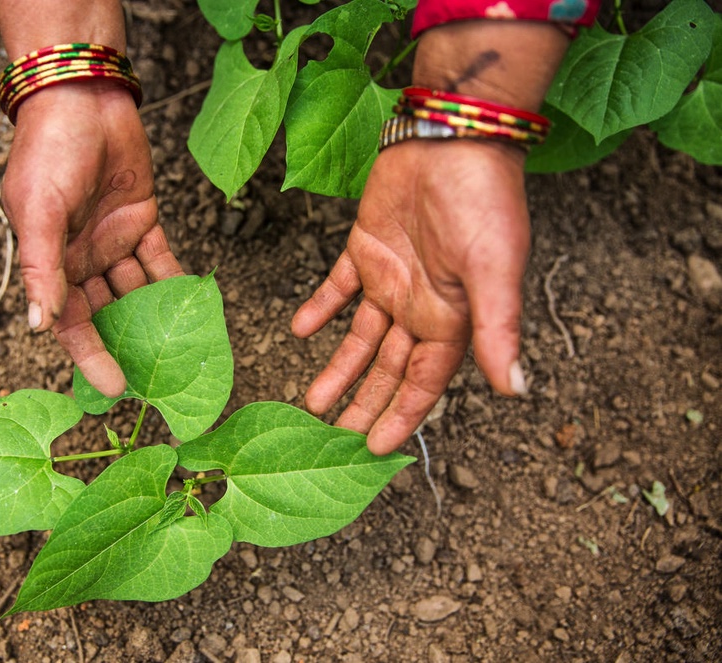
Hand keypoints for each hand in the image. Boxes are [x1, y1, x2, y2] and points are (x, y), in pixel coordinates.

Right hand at [1, 80, 182, 395]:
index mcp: (52, 263)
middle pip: (107, 314)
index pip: (71, 322)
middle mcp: (82, 259)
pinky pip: (162, 259)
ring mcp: (114, 242)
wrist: (83, 97)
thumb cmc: (49, 152)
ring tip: (184, 350)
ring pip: (138, 291)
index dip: (91, 357)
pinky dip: (177, 282)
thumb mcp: (38, 212)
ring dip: (157, 318)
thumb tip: (39, 325)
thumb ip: (42, 268)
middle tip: (159, 378)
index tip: (114, 388)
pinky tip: (198, 306)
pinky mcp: (144, 220)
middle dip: (128, 344)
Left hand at [291, 139, 531, 453]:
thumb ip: (498, 329)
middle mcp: (421, 306)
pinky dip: (319, 307)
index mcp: (453, 319)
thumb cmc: (483, 201)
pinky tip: (299, 330)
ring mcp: (391, 278)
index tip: (374, 449)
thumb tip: (516, 389)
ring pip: (360, 337)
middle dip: (364, 404)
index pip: (423, 382)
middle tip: (333, 438)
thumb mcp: (493, 270)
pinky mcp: (365, 247)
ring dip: (337, 368)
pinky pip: (337, 286)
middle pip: (388, 369)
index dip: (401, 415)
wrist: (452, 136)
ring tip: (312, 401)